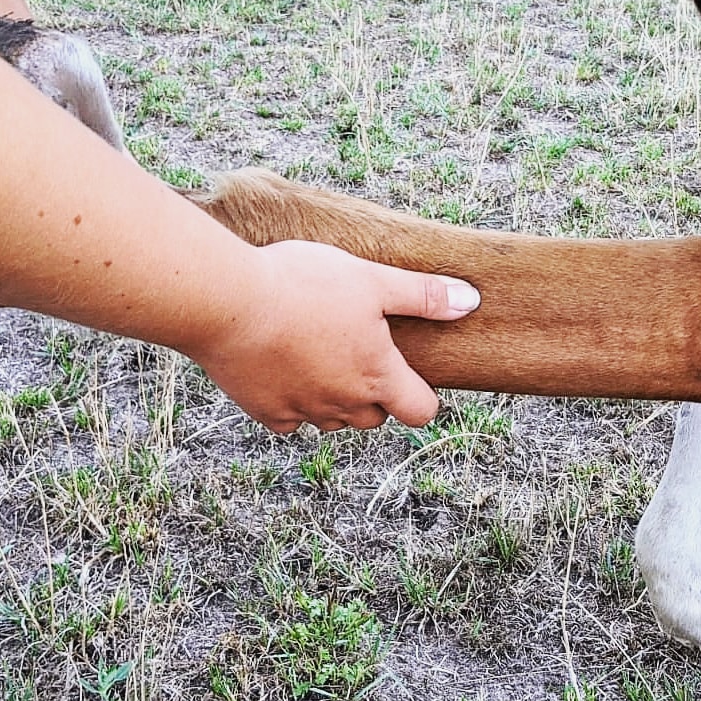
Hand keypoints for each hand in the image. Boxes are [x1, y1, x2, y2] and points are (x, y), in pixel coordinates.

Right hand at [187, 239, 479, 432]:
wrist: (229, 302)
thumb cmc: (304, 285)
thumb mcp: (372, 280)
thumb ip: (423, 296)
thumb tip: (471, 302)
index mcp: (377, 376)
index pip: (420, 411)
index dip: (420, 394)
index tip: (408, 372)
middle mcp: (343, 404)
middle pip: (375, 417)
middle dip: (375, 393)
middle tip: (359, 350)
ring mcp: (303, 412)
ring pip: (333, 420)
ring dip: (335, 399)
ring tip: (320, 353)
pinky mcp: (264, 411)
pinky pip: (290, 419)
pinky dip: (293, 402)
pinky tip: (283, 366)